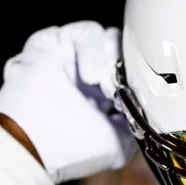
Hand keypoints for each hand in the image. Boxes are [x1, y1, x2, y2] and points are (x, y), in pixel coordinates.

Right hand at [0, 21, 134, 182]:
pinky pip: (82, 33)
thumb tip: (154, 113)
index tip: (142, 95)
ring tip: (102, 83)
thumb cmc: (68, 151)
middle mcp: (88, 76)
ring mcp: (70, 60)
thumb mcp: (118, 145)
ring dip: (108, 59)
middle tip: (120, 88)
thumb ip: (137, 126)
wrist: (31, 147)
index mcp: (104, 97)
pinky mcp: (51, 46)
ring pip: (105, 38)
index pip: (132, 72)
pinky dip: (90, 50)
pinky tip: (89, 76)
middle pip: (121, 50)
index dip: (141, 78)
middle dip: (126, 66)